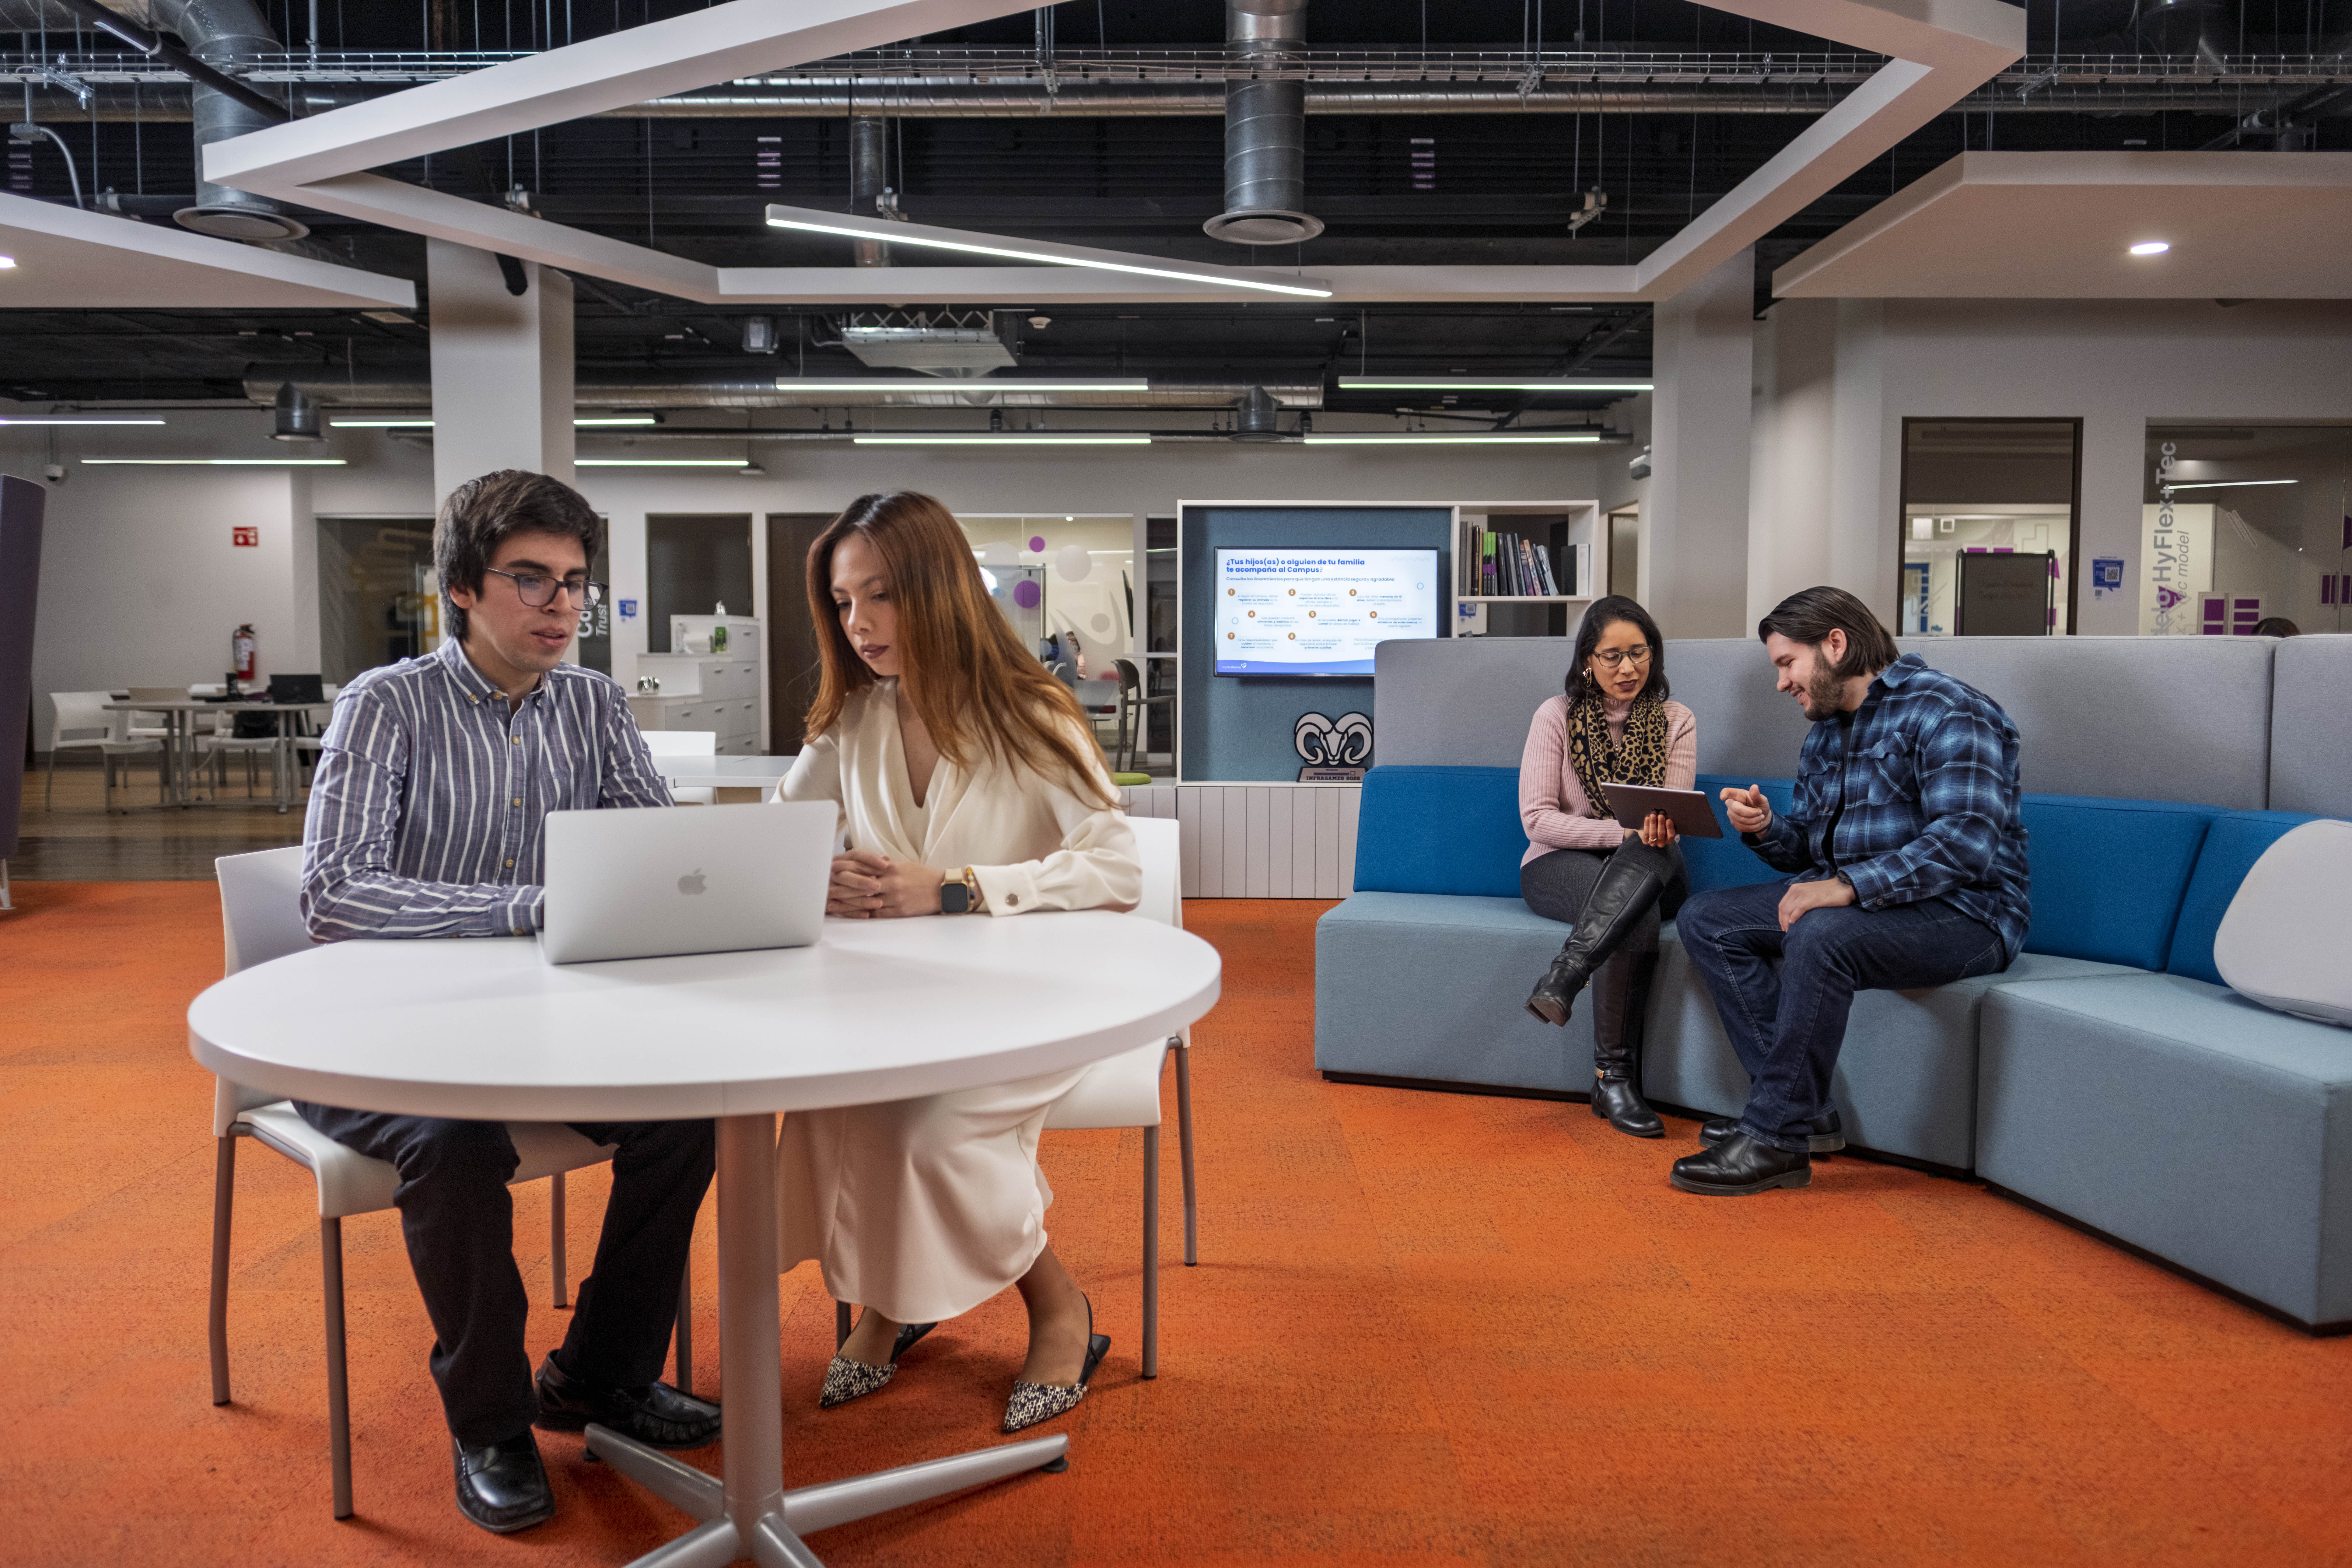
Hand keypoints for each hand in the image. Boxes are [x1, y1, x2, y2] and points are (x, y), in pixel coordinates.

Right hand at [825, 852, 885, 918]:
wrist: (827, 892)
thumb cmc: (851, 879)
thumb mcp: (859, 869)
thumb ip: (871, 865)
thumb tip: (886, 860)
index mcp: (842, 860)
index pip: (855, 856)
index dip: (870, 859)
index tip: (885, 864)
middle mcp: (832, 873)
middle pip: (845, 875)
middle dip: (861, 881)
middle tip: (878, 886)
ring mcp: (827, 888)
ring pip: (842, 893)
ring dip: (860, 899)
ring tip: (878, 904)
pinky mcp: (826, 903)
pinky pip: (839, 909)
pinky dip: (853, 912)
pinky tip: (867, 914)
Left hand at [828, 850, 947, 919]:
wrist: (943, 889)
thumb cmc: (923, 876)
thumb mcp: (904, 865)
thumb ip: (885, 865)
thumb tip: (871, 863)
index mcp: (890, 868)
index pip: (862, 868)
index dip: (845, 872)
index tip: (830, 873)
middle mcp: (890, 881)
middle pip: (859, 886)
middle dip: (840, 889)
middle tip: (824, 891)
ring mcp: (894, 897)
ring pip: (865, 901)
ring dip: (846, 904)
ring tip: (831, 906)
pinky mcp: (898, 910)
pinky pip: (876, 914)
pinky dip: (863, 914)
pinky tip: (851, 916)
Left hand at [1624, 810, 1676, 848]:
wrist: (1649, 830)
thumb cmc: (1660, 826)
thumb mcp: (1665, 825)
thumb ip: (1666, 822)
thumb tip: (1666, 813)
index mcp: (1669, 840)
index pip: (1671, 835)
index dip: (1670, 828)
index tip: (1668, 820)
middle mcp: (1662, 843)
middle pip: (1661, 833)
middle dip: (1661, 824)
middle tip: (1661, 816)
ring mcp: (1653, 843)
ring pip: (1653, 833)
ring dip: (1653, 823)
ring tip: (1653, 816)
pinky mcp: (1645, 841)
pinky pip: (1646, 833)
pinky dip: (1646, 825)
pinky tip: (1647, 818)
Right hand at [1721, 783, 1771, 835]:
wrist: (1762, 817)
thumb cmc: (1760, 805)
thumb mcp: (1762, 799)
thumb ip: (1757, 795)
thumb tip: (1754, 787)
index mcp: (1737, 794)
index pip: (1727, 792)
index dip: (1724, 794)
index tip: (1722, 797)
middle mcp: (1731, 804)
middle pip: (1737, 809)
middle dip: (1752, 813)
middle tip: (1760, 812)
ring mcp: (1731, 815)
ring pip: (1741, 820)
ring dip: (1754, 820)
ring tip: (1760, 817)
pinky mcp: (1734, 824)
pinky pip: (1743, 826)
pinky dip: (1753, 826)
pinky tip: (1757, 822)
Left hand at [1777, 875, 1855, 931]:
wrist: (1844, 886)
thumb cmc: (1828, 892)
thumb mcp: (1810, 894)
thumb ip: (1801, 900)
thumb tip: (1793, 914)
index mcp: (1795, 888)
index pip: (1782, 904)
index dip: (1781, 917)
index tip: (1784, 926)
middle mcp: (1797, 889)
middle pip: (1783, 908)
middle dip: (1782, 921)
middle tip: (1786, 931)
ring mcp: (1804, 893)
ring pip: (1788, 910)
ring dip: (1787, 922)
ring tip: (1790, 931)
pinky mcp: (1812, 898)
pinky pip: (1798, 909)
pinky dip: (1794, 917)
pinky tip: (1793, 923)